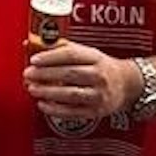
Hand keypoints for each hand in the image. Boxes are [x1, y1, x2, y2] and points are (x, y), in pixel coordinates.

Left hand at [23, 42, 140, 120]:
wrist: (127, 85)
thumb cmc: (99, 66)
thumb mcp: (85, 53)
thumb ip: (59, 48)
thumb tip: (29, 43)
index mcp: (95, 58)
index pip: (71, 55)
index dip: (50, 57)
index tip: (33, 59)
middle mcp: (99, 76)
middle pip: (69, 74)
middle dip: (45, 75)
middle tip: (28, 74)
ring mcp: (99, 95)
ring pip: (70, 94)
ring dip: (48, 92)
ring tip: (32, 89)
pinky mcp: (96, 111)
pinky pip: (73, 112)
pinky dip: (55, 109)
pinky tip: (42, 104)